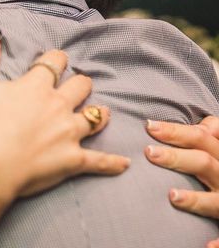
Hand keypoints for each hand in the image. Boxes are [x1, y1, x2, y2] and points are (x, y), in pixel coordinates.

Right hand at [0, 34, 129, 202]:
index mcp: (36, 85)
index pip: (56, 61)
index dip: (56, 59)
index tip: (54, 62)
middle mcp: (58, 105)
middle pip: (81, 85)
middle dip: (80, 83)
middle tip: (75, 87)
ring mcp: (69, 133)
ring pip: (97, 117)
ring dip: (99, 113)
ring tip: (100, 113)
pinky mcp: (73, 160)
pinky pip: (100, 160)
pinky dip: (113, 162)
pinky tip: (124, 162)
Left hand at [145, 116, 218, 246]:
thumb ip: (211, 134)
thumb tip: (202, 125)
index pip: (201, 138)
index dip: (176, 131)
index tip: (148, 126)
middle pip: (204, 163)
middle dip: (177, 158)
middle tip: (149, 152)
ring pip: (215, 200)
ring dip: (196, 199)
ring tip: (172, 196)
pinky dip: (218, 243)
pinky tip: (205, 247)